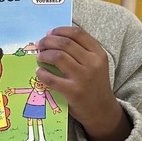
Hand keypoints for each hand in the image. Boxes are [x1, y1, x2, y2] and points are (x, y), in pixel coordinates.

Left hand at [35, 25, 130, 140]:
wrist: (102, 110)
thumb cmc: (95, 84)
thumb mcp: (96, 64)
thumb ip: (82, 51)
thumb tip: (54, 38)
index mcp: (98, 53)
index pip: (77, 33)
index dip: (60, 30)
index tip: (49, 33)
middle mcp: (92, 63)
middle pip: (65, 43)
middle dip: (48, 41)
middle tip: (39, 44)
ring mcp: (83, 77)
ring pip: (58, 57)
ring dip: (44, 55)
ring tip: (39, 57)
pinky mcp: (73, 92)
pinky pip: (52, 78)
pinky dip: (42, 73)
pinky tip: (39, 72)